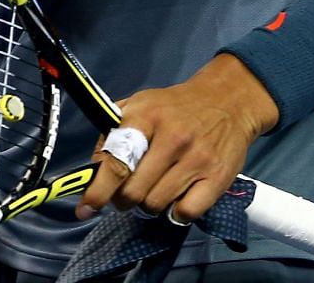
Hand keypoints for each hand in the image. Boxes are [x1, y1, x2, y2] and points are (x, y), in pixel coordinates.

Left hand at [78, 54, 277, 223]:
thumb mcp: (139, 105)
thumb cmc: (174, 107)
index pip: (116, 162)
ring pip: (156, 204)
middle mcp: (172, 138)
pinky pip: (185, 213)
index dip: (98, 191)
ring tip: (154, 190)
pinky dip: (176, 212)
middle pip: (134, 191)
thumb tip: (93, 172)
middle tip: (127, 194)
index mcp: (146, 116)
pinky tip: (177, 197)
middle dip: (123, 199)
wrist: (227, 100)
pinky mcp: (218, 177)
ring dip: (149, 205)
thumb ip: (112, 134)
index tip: (86, 208)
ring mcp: (196, 159)